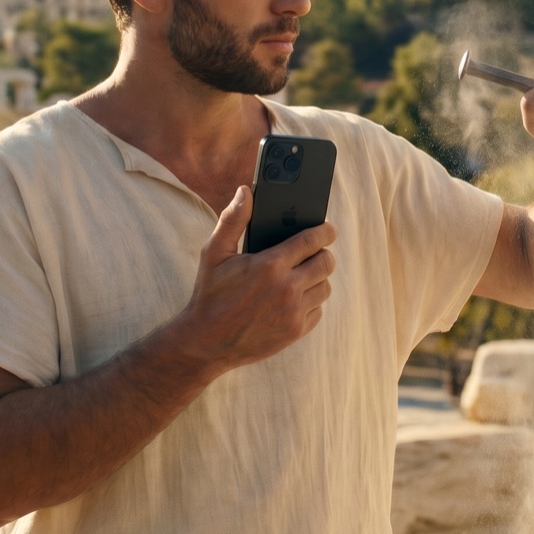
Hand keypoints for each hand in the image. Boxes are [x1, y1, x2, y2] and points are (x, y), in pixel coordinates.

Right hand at [176, 186, 335, 374]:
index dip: (325, 231)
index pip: (313, 241)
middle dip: (322, 253)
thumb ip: (233, 219)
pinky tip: (294, 298)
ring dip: (317, 279)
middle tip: (313, 252)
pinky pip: (317, 310)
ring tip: (302, 275)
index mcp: (270, 265)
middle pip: (326, 263)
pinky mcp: (295, 332)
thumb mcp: (215, 253)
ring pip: (325, 287)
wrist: (205, 343)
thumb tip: (246, 191)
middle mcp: (287, 289)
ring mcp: (293, 313)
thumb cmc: (210, 294)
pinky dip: (310, 302)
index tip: (328, 228)